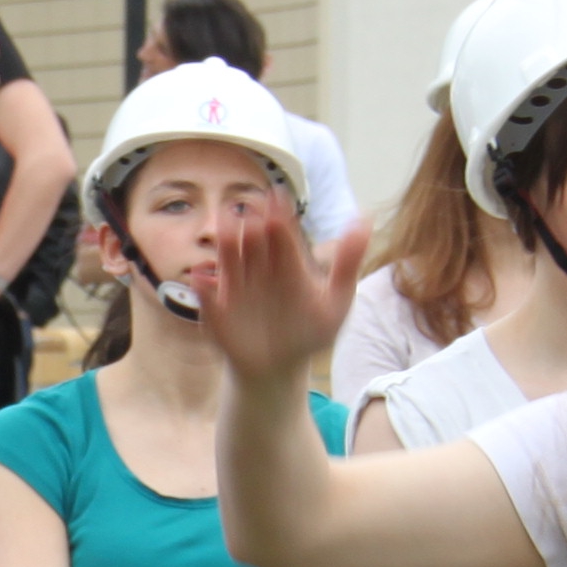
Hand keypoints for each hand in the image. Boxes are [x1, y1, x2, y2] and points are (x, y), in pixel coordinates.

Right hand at [197, 195, 365, 386]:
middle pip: (255, 240)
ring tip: (228, 227)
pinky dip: (204, 288)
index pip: (282, 234)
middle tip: (255, 209)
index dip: (281, 217)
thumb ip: (347, 263)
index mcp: (286, 261)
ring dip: (227, 243)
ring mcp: (235, 286)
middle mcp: (258, 267)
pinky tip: (202, 278)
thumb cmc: (308, 332)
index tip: (279, 199)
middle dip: (254, 224)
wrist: (277, 367)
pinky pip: (208, 296)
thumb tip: (364, 220)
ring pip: (229, 259)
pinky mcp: (216, 309)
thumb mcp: (336, 301)